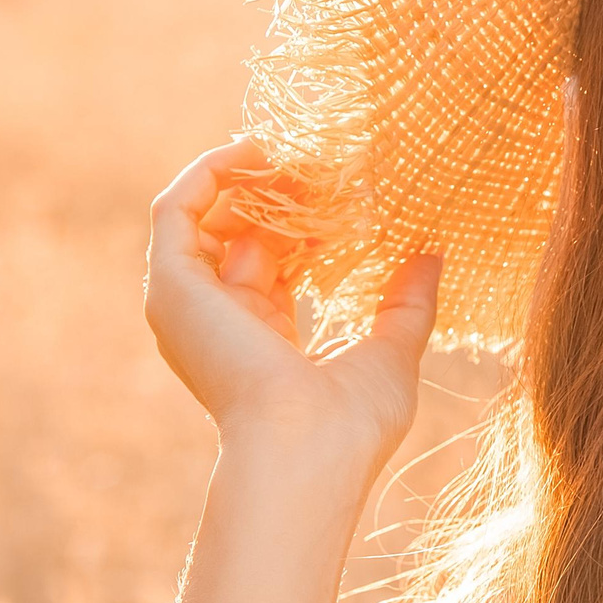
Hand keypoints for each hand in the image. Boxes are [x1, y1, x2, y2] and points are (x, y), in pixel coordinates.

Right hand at [143, 136, 441, 466]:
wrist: (304, 451)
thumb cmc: (350, 423)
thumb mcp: (392, 352)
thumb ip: (407, 303)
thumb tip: (430, 254)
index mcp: (262, 341)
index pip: (274, 261)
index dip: (309, 220)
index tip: (352, 191)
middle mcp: (216, 321)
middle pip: (240, 232)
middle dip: (283, 193)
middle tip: (330, 165)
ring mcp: (188, 304)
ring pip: (207, 214)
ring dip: (251, 176)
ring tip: (301, 154)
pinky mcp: (171, 285)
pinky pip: (175, 209)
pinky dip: (210, 172)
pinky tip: (256, 150)